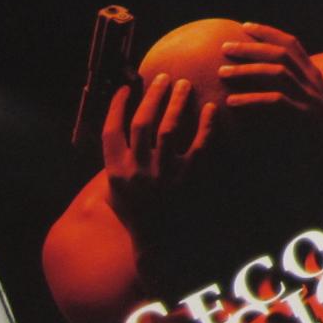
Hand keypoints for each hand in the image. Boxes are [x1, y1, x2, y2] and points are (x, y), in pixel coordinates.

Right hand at [102, 73, 215, 221]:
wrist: (163, 244)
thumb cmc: (139, 216)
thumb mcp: (116, 194)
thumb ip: (113, 167)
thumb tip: (114, 134)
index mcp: (116, 172)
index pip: (111, 130)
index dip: (117, 106)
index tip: (126, 88)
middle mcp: (138, 171)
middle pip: (142, 122)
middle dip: (152, 96)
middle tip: (164, 78)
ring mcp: (165, 175)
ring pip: (169, 128)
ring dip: (176, 103)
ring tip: (184, 85)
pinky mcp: (191, 179)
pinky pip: (201, 144)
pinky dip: (206, 125)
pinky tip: (210, 110)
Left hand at [219, 23, 322, 177]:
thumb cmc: (321, 125)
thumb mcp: (311, 97)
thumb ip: (295, 84)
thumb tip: (266, 76)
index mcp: (313, 73)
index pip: (292, 43)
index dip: (269, 32)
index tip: (246, 26)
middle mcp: (313, 81)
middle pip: (281, 53)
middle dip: (251, 47)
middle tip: (225, 47)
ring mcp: (310, 97)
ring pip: (277, 73)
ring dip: (247, 70)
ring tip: (223, 72)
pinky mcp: (304, 116)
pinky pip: (275, 101)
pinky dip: (251, 99)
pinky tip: (232, 101)